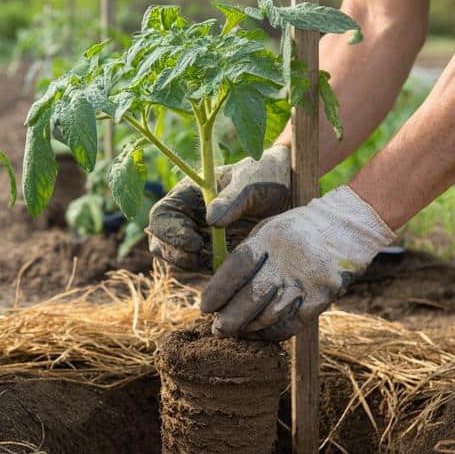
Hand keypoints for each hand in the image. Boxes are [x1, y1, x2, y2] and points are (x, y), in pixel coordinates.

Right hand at [147, 145, 291, 271]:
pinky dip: (212, 278)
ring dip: (195, 269)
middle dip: (178, 256)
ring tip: (223, 265)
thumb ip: (232, 198)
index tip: (194, 243)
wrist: (293, 190)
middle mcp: (187, 219)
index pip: (161, 217)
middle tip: (203, 259)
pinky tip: (232, 273)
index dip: (169, 233)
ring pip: (180, 263)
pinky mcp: (216, 257)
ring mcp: (200, 240)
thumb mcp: (251, 180)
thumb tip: (211, 220)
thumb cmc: (268, 175)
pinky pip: (204, 273)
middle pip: (161, 245)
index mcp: (187, 195)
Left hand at [199, 185, 394, 340]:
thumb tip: (219, 285)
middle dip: (230, 318)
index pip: (237, 267)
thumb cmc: (299, 230)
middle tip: (217, 329)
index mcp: (271, 238)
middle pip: (252, 296)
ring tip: (238, 331)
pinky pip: (293, 323)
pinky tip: (262, 333)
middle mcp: (288, 260)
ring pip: (270, 314)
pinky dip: (274, 332)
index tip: (205, 306)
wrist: (349, 227)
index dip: (217, 290)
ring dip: (251, 327)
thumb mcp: (270, 227)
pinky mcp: (323, 297)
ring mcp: (307, 280)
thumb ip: (247, 252)